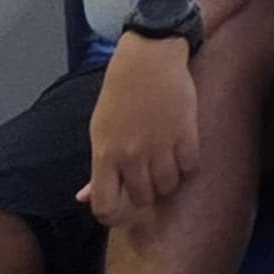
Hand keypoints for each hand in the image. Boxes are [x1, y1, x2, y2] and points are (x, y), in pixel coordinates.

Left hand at [83, 28, 202, 223]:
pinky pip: (190, 168)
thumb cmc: (119, 94)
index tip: (120, 208)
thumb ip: (97, 168)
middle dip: (145, 191)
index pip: (105, 207)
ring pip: (168, 186)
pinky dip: (187, 163)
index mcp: (105, 155)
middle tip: (147, 174)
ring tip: (166, 160)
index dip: (113, 216)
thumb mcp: (100, 130)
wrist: (148, 57)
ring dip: (168, 179)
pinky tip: (181, 148)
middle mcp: (131, 156)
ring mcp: (160, 146)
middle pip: (142, 199)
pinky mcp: (186, 134)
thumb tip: (83, 198)